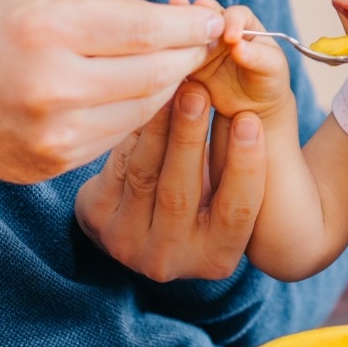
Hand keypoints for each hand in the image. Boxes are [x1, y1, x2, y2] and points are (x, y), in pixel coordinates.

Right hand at [0, 0, 223, 183]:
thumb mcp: (44, 2)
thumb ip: (112, 11)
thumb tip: (178, 20)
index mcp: (48, 31)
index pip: (145, 30)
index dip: (189, 26)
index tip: (214, 19)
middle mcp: (54, 85)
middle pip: (154, 73)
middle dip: (189, 56)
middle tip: (208, 42)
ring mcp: (57, 132)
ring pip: (145, 109)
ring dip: (171, 86)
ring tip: (181, 65)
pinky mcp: (58, 162)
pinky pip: (120, 135)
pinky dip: (140, 113)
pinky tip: (146, 95)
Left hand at [74, 82, 265, 280]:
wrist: (141, 223)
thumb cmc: (203, 200)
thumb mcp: (227, 196)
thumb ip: (239, 171)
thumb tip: (249, 113)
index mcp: (216, 259)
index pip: (236, 211)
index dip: (244, 166)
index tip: (249, 120)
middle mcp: (170, 259)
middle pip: (180, 193)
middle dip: (190, 137)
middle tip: (199, 91)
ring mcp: (127, 243)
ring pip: (145, 175)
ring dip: (160, 126)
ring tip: (173, 87)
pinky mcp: (97, 218)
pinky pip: (119, 166)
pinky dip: (136, 130)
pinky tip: (147, 99)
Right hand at [175, 0, 294, 121]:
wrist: (254, 106)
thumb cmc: (268, 80)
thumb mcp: (272, 68)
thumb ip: (257, 56)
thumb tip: (237, 46)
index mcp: (244, 23)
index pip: (235, 15)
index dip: (231, 21)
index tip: (230, 37)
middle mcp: (218, 30)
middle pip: (204, 17)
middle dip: (194, 15)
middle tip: (184, 13)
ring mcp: (201, 47)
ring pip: (187, 36)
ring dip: (176, 31)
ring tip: (165, 28)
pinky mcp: (188, 65)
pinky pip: (178, 59)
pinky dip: (170, 57)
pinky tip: (160, 56)